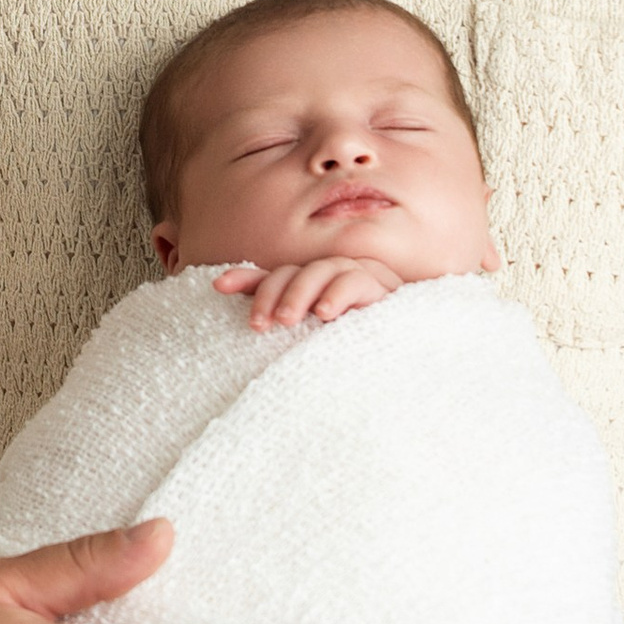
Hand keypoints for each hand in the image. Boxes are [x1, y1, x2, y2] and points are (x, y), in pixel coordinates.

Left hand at [214, 256, 401, 331]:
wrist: (405, 352)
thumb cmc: (353, 348)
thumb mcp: (310, 343)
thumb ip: (282, 325)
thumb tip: (242, 322)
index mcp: (308, 287)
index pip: (272, 277)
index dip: (245, 279)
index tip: (218, 285)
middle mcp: (328, 276)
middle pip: (291, 272)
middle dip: (271, 295)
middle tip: (259, 325)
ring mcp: (354, 276)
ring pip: (320, 270)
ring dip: (300, 293)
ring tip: (288, 321)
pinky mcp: (382, 286)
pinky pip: (356, 281)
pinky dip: (338, 294)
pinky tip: (326, 314)